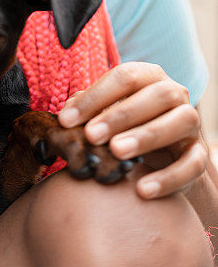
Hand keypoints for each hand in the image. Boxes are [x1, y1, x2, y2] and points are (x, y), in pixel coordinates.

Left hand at [58, 61, 208, 198]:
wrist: (163, 156)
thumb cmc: (126, 124)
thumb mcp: (107, 111)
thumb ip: (88, 108)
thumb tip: (67, 113)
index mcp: (149, 76)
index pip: (125, 76)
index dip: (95, 97)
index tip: (67, 120)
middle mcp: (175, 93)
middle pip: (155, 96)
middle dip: (120, 115)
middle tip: (91, 135)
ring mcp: (191, 123)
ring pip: (178, 122)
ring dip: (145, 137)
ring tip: (116, 152)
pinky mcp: (199, 155)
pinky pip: (192, 165)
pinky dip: (168, 179)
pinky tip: (142, 190)